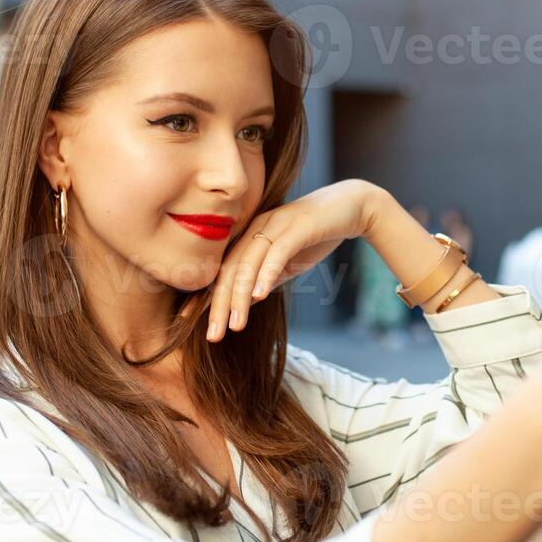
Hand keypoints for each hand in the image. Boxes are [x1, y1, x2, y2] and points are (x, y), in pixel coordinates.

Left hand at [206, 179, 382, 341]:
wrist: (353, 207)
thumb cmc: (318, 235)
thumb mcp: (288, 262)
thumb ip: (267, 277)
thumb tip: (247, 301)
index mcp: (251, 236)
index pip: (222, 269)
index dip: (205, 294)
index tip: (188, 320)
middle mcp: (258, 228)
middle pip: (230, 269)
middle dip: (219, 304)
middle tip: (212, 334)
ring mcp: (276, 225)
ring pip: (249, 263)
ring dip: (240, 296)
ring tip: (235, 325)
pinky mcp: (298, 227)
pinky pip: (277, 252)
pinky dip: (267, 274)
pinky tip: (260, 296)